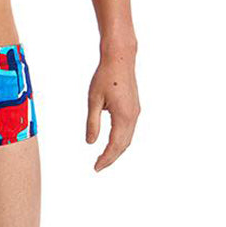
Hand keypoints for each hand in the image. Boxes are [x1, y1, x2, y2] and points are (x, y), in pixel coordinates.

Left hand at [86, 51, 139, 170]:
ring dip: (117, 149)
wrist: (120, 58)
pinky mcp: (135, 107)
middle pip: (123, 145)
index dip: (106, 159)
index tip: (96, 168)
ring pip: (128, 138)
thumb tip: (90, 142)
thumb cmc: (105, 76)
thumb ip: (92, 122)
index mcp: (123, 117)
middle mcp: (133, 117)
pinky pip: (129, 129)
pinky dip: (122, 139)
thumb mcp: (94, 99)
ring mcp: (136, 112)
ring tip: (104, 157)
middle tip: (98, 166)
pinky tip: (113, 140)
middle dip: (111, 157)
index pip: (115, 145)